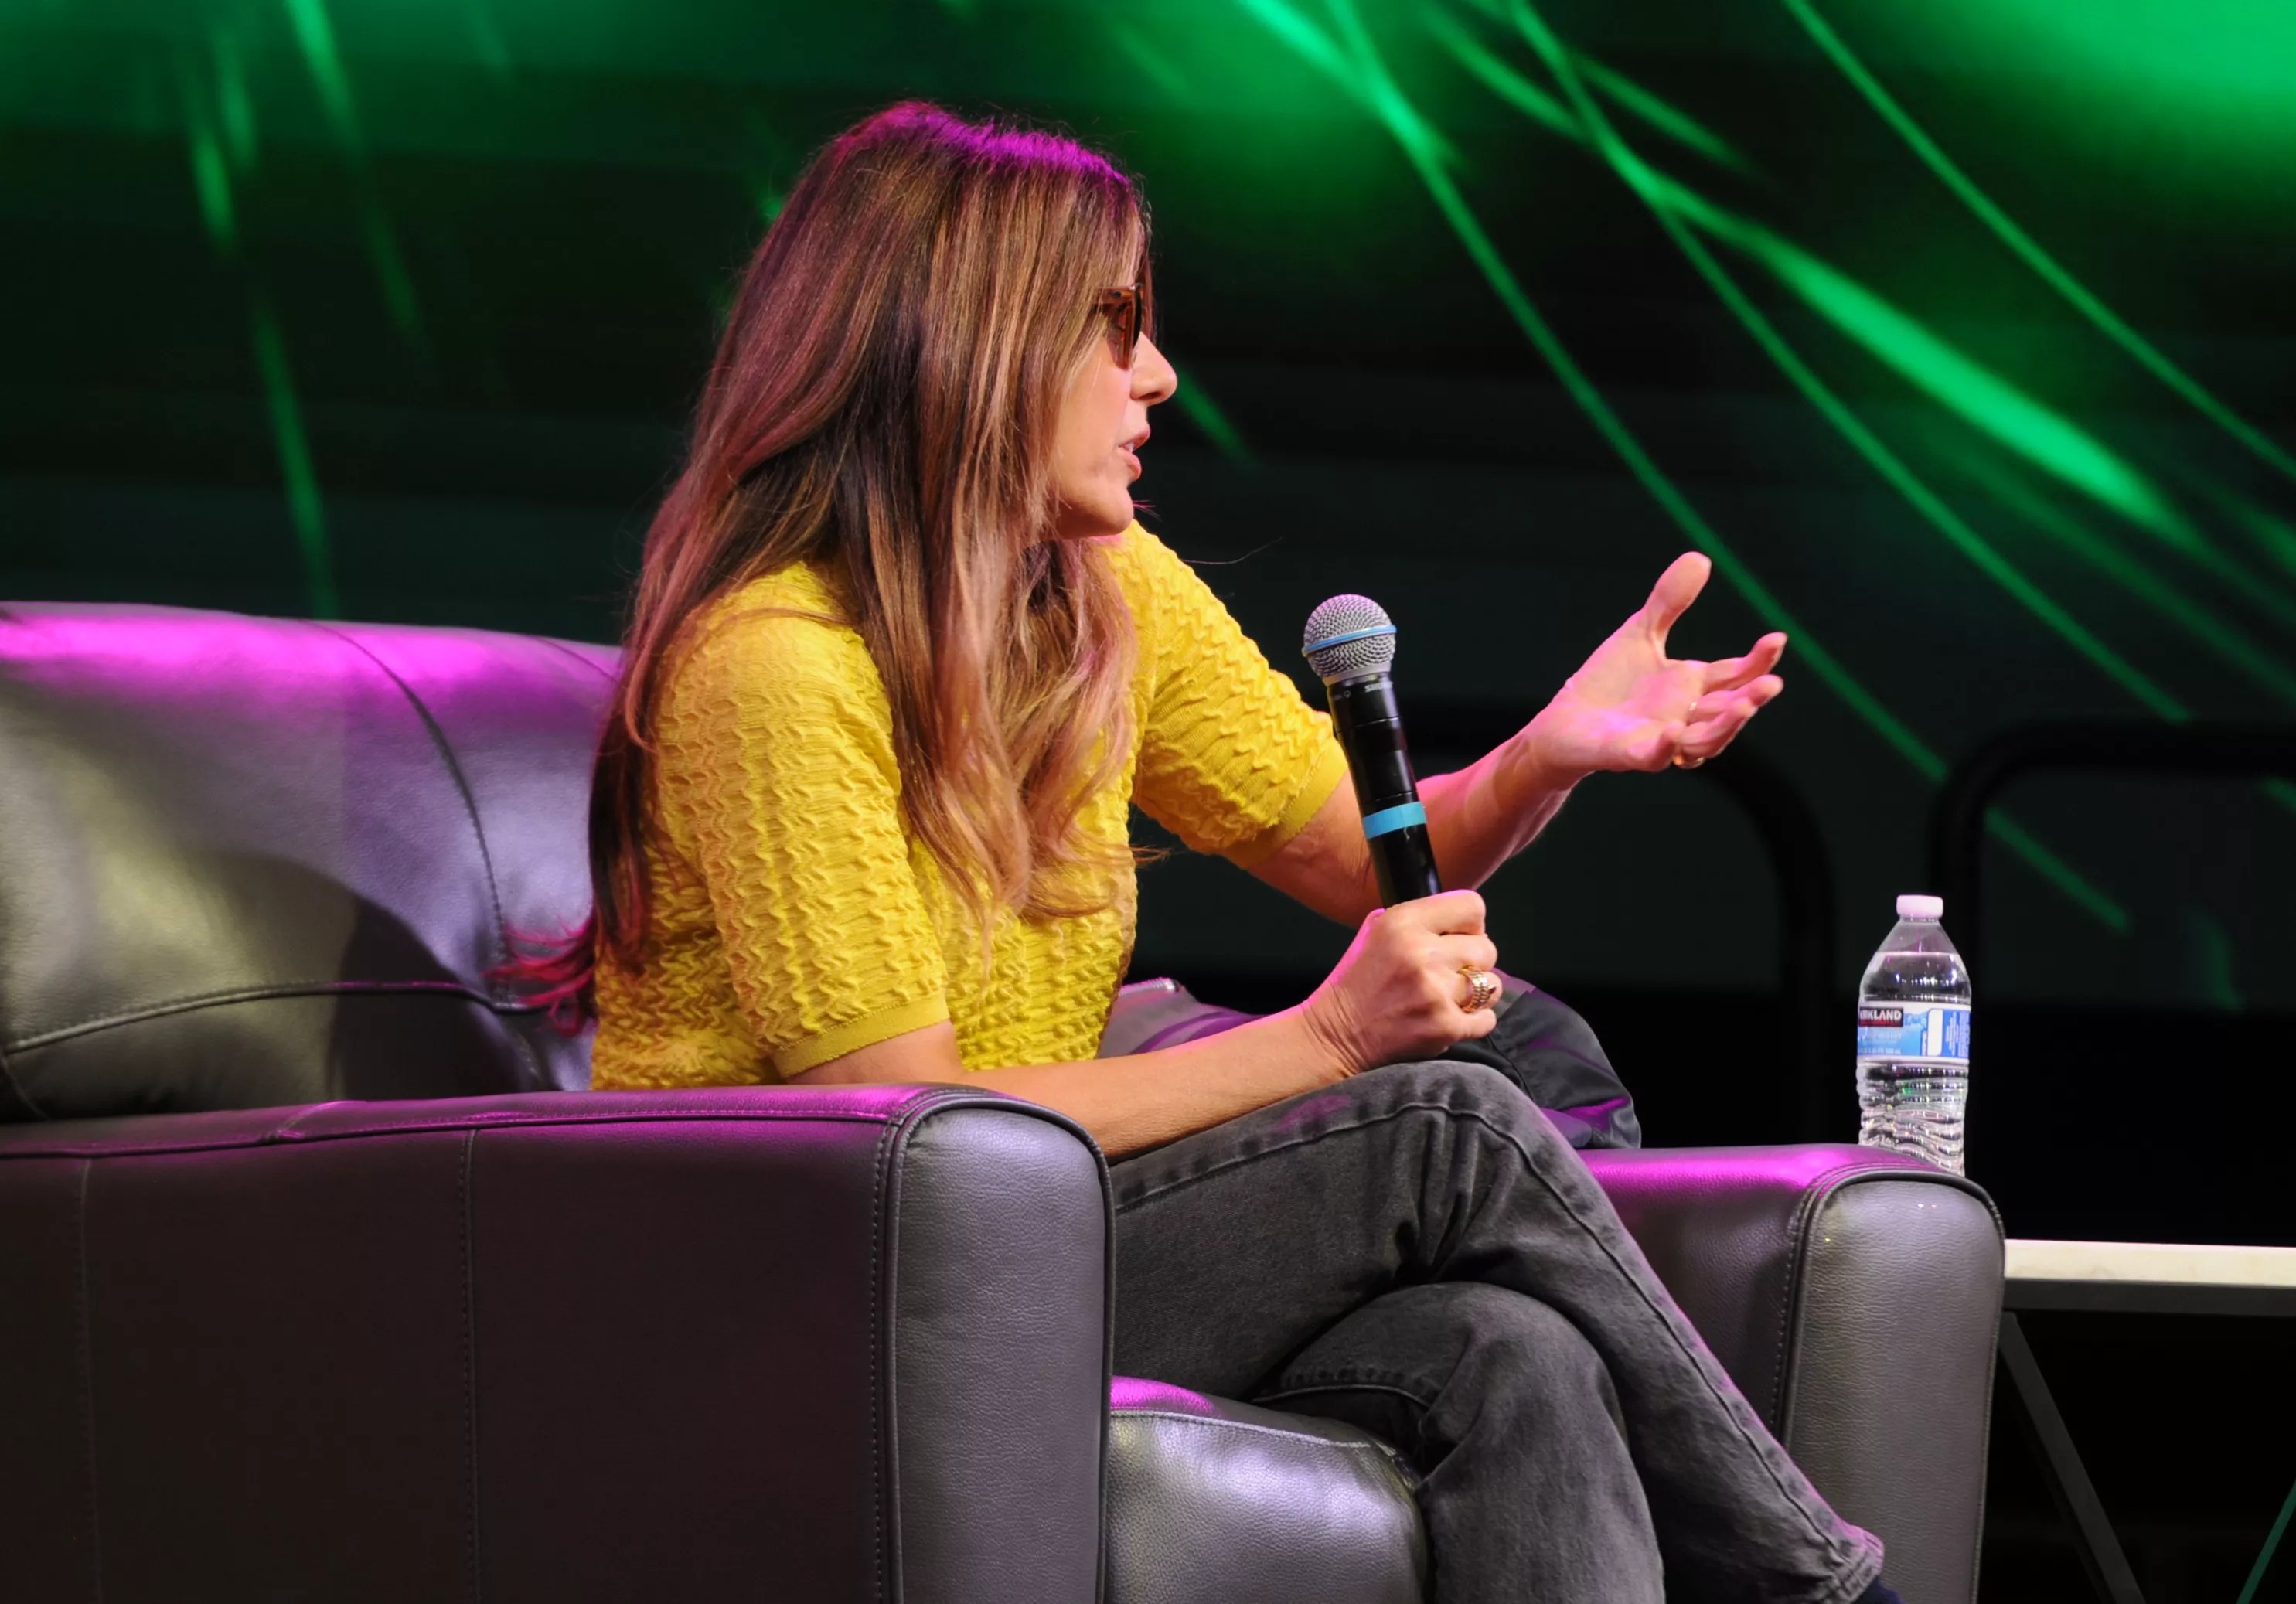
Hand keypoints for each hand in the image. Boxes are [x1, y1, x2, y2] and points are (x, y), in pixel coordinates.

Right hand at [1297, 891, 1500, 1074]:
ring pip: (1491, 984)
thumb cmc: (1358, 981)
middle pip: (1487, 948)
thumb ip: (1419, 919)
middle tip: (1450, 973)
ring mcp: (1435, 992)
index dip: (1471, 925)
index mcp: (1403, 922)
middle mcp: (1421, 953)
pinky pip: (1487, 1019)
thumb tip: (1460, 921)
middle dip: (1473, 961)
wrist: (1335, 1035)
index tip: (1459, 938)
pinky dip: (1474, 1021)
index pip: (1472, 906)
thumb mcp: (1375, 930)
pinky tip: (1450, 1018)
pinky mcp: (1445, 1027)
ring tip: (1449, 997)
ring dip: (1476, 993)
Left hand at [1521, 552, 1784, 780]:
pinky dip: (1666, 747)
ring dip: (1725, 727)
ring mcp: (1660, 739)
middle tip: (1772, 683)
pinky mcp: (1630, 755)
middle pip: (1727, 713)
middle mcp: (1685, 716)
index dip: (1757, 661)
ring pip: (1704, 742)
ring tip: (1743, 707)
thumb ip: (1669, 601)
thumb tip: (1701, 556)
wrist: (1562, 723)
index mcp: (1692, 687)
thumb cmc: (1607, 682)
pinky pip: (1654, 757)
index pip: (1734, 676)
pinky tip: (1673, 732)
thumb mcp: (1640, 634)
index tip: (1777, 638)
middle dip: (1751, 699)